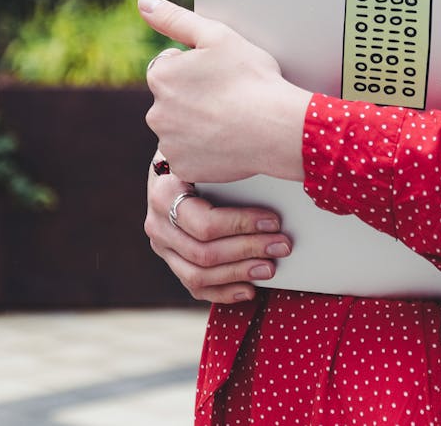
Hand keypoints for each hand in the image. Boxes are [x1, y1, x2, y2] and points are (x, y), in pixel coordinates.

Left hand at [140, 0, 310, 183]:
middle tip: (228, 98)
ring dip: (198, 124)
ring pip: (180, 129)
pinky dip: (204, 151)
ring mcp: (169, 144)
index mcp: (160, 76)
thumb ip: (175, 18)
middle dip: (193, 98)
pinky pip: (189, 156)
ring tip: (230, 120)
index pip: (170, 67)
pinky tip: (227, 141)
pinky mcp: (184, 168)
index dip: (197, 68)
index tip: (220, 75)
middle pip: (172, 100)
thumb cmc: (251, 79)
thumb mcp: (216, 35)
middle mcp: (156, 112)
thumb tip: (144, 2)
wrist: (277, 127)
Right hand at [145, 158, 291, 302]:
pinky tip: (250, 290)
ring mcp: (162, 247)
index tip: (275, 221)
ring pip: (198, 275)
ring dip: (239, 273)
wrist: (173, 164)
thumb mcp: (206, 148)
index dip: (242, 226)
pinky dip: (224, 292)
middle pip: (204, 253)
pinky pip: (195, 287)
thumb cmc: (198, 152)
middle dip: (249, 250)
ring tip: (270, 268)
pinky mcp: (172, 260)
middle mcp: (157, 224)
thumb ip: (227, 161)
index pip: (205, 223)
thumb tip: (268, 171)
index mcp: (164, 194)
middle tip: (283, 245)